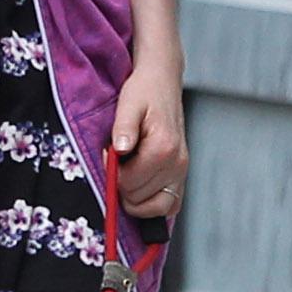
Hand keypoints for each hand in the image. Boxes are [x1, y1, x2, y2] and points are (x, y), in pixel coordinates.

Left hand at [112, 64, 186, 222]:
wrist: (162, 83)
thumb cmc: (144, 92)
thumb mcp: (128, 104)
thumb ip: (123, 128)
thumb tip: (119, 150)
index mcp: (163, 147)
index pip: (129, 183)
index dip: (111, 172)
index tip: (109, 153)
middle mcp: (177, 164)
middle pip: (138, 198)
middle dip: (122, 183)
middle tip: (119, 159)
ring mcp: (182, 172)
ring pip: (154, 208)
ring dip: (135, 196)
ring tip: (128, 171)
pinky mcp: (182, 176)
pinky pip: (169, 205)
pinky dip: (152, 204)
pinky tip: (140, 186)